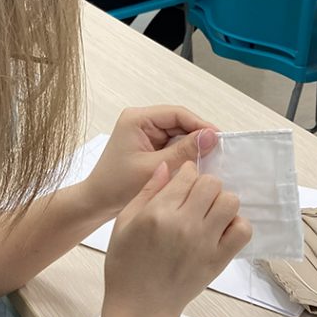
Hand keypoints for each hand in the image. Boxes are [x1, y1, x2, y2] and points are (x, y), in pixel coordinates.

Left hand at [81, 106, 217, 218]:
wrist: (97, 202)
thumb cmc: (117, 186)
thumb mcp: (154, 167)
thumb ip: (183, 151)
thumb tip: (211, 136)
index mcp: (137, 119)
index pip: (177, 114)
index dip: (200, 125)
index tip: (219, 139)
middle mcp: (141, 121)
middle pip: (179, 122)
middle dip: (198, 136)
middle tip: (219, 151)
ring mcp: (144, 133)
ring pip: (178, 134)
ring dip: (192, 146)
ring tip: (211, 159)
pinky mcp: (148, 145)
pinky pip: (172, 145)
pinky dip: (184, 154)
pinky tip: (196, 165)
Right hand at [103, 162, 250, 316]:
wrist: (141, 306)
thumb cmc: (126, 265)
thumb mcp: (124, 223)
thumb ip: (147, 192)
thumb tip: (168, 167)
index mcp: (157, 213)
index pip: (187, 175)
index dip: (186, 173)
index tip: (182, 182)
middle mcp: (184, 224)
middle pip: (212, 183)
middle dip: (204, 185)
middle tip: (194, 199)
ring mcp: (205, 242)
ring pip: (230, 202)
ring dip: (221, 202)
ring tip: (208, 214)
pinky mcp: (219, 259)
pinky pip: (243, 230)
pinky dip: (236, 224)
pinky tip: (220, 230)